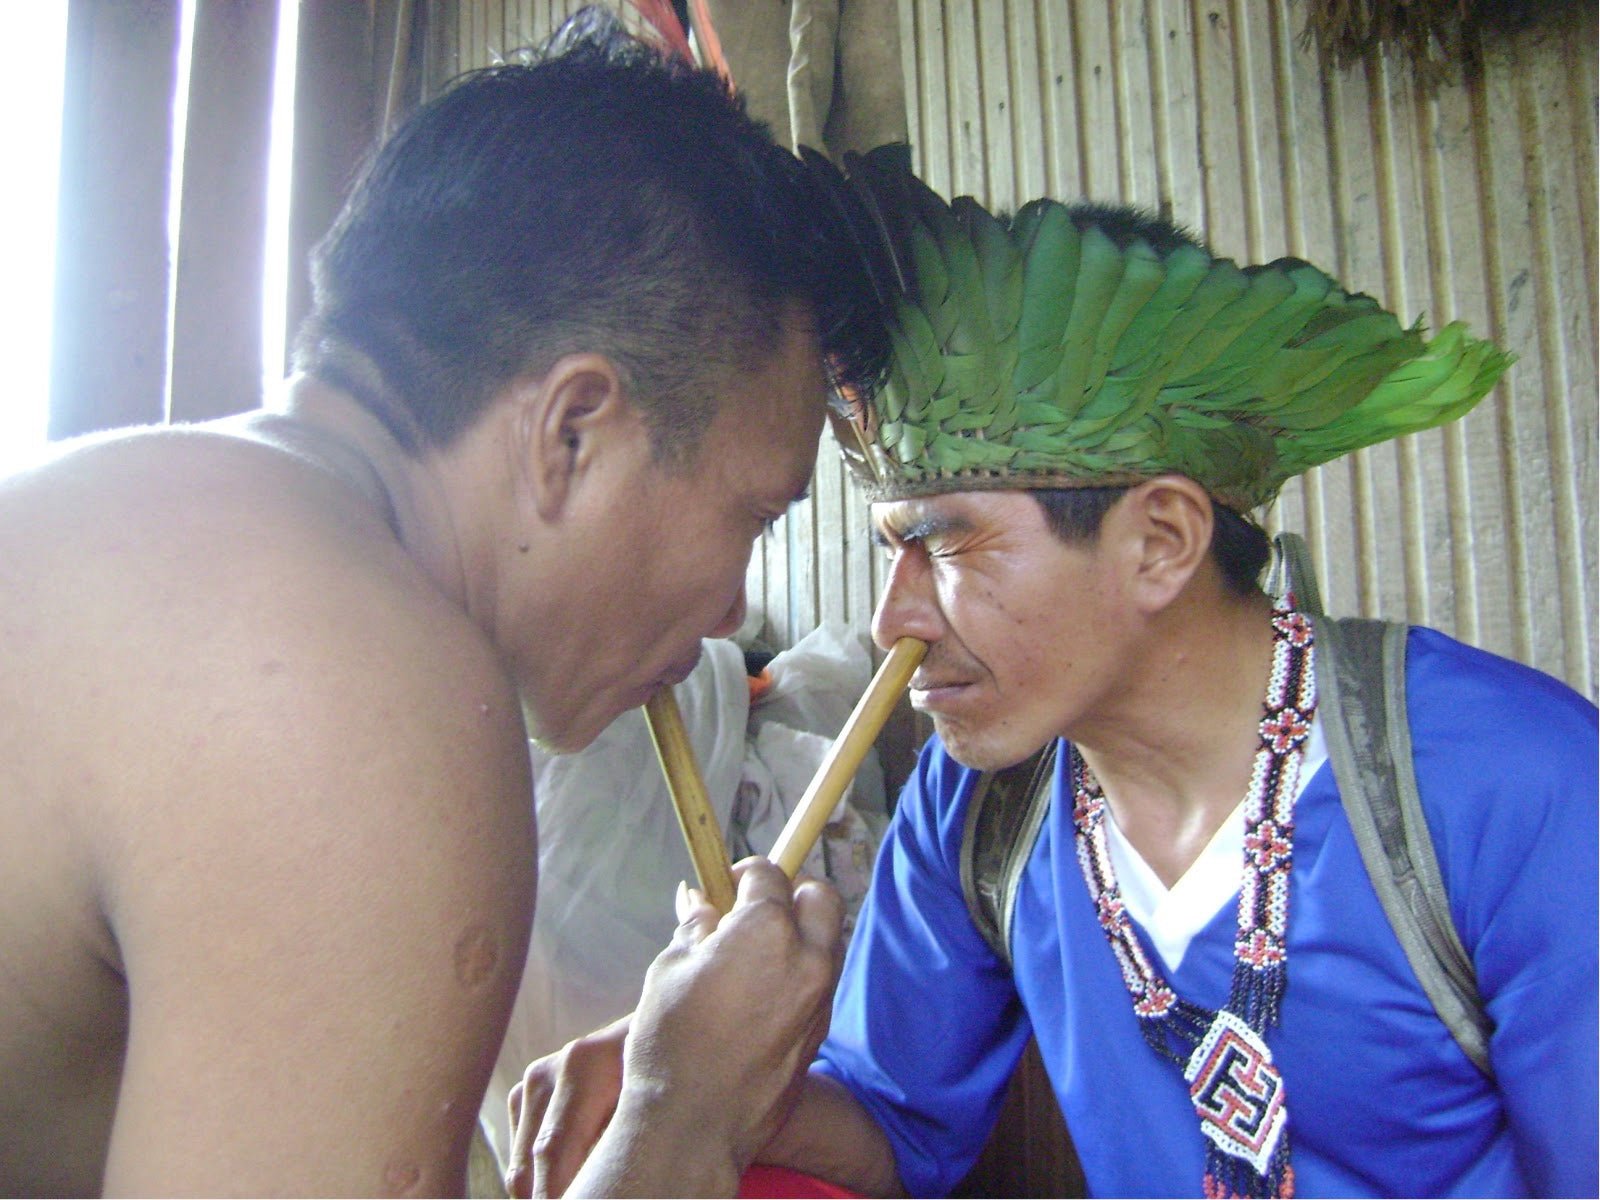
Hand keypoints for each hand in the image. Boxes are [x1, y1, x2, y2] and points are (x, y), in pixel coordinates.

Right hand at [507, 859, 844, 1196]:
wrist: (695, 1124)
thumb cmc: (673, 1042)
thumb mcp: (669, 969)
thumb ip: (696, 929)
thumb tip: (701, 905)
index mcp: (767, 930)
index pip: (769, 875)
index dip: (743, 873)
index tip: (726, 884)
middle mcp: (806, 957)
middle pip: (820, 897)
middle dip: (792, 892)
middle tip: (756, 907)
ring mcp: (819, 996)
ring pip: (827, 940)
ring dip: (801, 932)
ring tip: (756, 951)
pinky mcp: (820, 1031)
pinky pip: (820, 981)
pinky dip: (800, 971)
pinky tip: (762, 990)